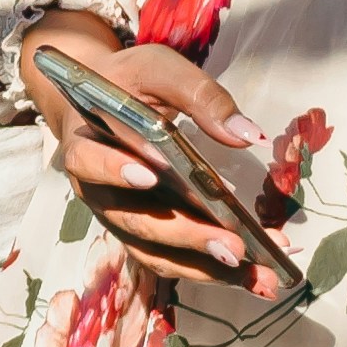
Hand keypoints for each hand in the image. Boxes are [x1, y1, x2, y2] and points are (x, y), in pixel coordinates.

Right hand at [23, 18, 277, 301]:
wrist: (102, 103)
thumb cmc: (129, 83)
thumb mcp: (160, 71)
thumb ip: (201, 96)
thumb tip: (248, 135)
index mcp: (86, 144)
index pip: (90, 162)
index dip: (114, 170)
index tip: (149, 174)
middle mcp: (99, 192)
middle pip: (136, 222)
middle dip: (188, 236)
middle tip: (235, 246)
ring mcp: (123, 220)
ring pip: (158, 254)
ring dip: (209, 268)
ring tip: (260, 275)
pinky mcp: (147, 235)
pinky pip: (176, 260)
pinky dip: (216, 270)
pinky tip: (258, 273)